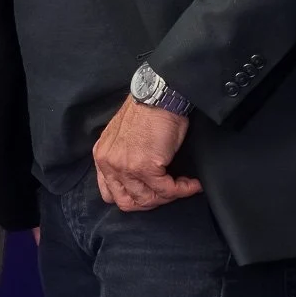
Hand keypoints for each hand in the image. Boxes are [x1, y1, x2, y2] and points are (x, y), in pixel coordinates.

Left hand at [92, 97, 201, 211]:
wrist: (159, 95)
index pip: (110, 194)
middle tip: (168, 193)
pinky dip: (183, 190)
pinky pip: (167, 190)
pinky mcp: (146, 167)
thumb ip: (121, 156)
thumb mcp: (122, 135)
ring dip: (169, 196)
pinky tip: (193, 184)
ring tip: (183, 186)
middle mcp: (109, 164)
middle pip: (127, 202)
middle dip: (150, 201)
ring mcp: (126, 167)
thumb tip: (138, 177)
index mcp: (102, 156)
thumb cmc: (147, 109)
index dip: (132, 197)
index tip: (150, 192)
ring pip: (147, 199)